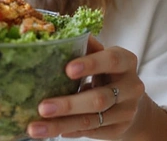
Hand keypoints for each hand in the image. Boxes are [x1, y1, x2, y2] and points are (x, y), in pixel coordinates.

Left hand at [26, 37, 147, 139]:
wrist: (130, 101)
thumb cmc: (106, 71)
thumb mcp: (101, 56)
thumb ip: (85, 47)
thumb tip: (54, 36)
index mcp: (126, 61)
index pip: (111, 60)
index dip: (90, 64)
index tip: (67, 70)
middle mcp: (131, 87)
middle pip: (100, 98)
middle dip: (68, 104)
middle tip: (42, 108)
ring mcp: (126, 111)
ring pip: (92, 120)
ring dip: (61, 124)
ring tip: (35, 127)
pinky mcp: (119, 129)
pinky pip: (92, 132)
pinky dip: (71, 132)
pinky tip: (53, 131)